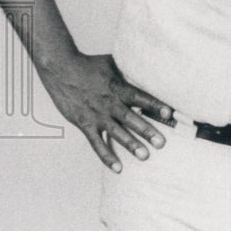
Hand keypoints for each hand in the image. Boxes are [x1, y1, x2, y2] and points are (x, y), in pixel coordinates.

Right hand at [38, 52, 174, 171]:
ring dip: (130, 144)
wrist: (60, 69)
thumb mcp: (112, 62)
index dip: (154, 104)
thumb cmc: (88, 64)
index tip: (169, 113)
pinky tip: (118, 168)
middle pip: (130, 118)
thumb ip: (128, 69)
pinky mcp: (84, 124)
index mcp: (117, 87)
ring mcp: (96, 115)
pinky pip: (96, 143)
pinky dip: (106, 156)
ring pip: (116, 132)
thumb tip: (148, 65)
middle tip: (161, 143)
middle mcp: (109, 103)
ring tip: (144, 156)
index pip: (139, 97)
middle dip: (146, 130)